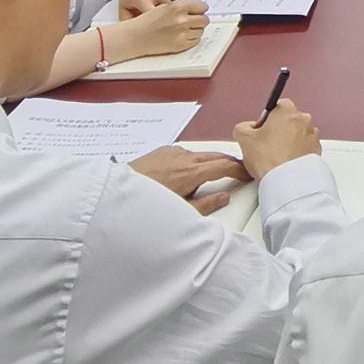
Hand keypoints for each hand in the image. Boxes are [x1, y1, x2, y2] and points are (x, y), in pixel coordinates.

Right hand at [116, 0, 210, 58]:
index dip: (200, 9)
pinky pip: (195, 41)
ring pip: (201, 31)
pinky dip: (191, 38)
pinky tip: (181, 35)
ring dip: (195, 30)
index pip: (203, 6)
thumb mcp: (164, 7)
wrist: (135, 36)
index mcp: (177, 7)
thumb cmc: (147, 21)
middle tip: (192, 20)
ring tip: (183, 29)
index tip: (198, 11)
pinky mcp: (180, 45)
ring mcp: (182, 34)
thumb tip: (198, 9)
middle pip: (205, 20)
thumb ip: (182, 7)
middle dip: (199, 20)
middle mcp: (181, 20)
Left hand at [129, 146, 245, 214]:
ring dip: (209, 163)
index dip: (240, 170)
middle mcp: (183, 157)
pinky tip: (185, 174)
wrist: (115, 196)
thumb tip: (225, 197)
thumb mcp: (182, 212)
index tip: (248, 174)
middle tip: (238, 173)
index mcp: (192, 172)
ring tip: (207, 179)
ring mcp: (172, 152)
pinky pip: (184, 153)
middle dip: (229, 164)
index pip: (225, 166)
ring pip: (199, 154)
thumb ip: (207, 204)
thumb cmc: (148, 207)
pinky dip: (192, 161)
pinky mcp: (161, 151)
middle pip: (216, 156)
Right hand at [234, 100, 321, 180]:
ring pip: (298, 133)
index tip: (262, 129)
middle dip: (279, 129)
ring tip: (277, 155)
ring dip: (290, 141)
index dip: (268, 117)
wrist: (287, 180)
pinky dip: (297, 152)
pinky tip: (286, 162)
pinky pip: (305, 147)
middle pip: (289, 119)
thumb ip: (243, 127)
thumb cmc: (269, 158)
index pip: (278, 105)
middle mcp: (304, 120)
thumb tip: (247, 128)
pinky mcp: (317, 150)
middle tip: (267, 143)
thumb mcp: (244, 138)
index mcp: (287, 111)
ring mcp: (312, 135)